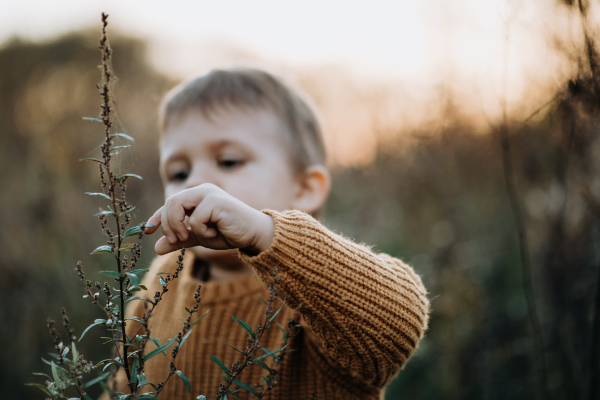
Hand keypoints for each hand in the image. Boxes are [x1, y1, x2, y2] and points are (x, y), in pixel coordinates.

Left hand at [144, 183, 273, 255]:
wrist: (252, 234)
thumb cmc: (227, 233)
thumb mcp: (199, 237)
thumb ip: (180, 239)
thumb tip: (156, 247)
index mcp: (196, 195)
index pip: (169, 203)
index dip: (156, 217)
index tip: (148, 232)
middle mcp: (201, 190)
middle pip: (170, 203)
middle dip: (168, 224)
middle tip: (177, 240)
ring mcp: (209, 193)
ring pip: (177, 206)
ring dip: (180, 226)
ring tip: (193, 236)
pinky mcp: (216, 201)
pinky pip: (195, 219)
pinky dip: (201, 231)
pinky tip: (215, 232)